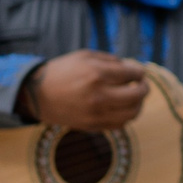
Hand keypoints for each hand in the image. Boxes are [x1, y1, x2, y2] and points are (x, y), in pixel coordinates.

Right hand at [19, 51, 150, 130]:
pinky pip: (120, 125)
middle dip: (144, 87)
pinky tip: (123, 109)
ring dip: (138, 104)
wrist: (38, 94)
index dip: (139, 72)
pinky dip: (126, 117)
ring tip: (135, 98)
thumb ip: (111, 60)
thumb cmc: (62, 71)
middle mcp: (99, 95)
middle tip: (142, 84)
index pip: (132, 74)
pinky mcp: (93, 126)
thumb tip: (131, 69)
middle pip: (137, 94)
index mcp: (97, 74)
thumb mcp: (85, 56)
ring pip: (132, 113)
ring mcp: (96, 113)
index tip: (137, 72)